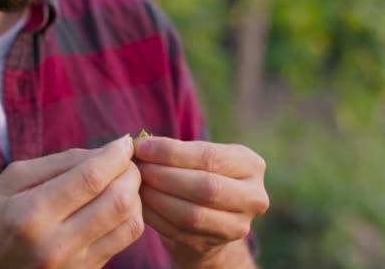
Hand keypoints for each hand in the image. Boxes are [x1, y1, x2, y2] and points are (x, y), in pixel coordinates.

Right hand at [0, 136, 143, 268]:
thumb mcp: (10, 181)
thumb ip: (58, 163)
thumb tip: (102, 152)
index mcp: (30, 214)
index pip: (90, 178)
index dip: (115, 155)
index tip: (124, 142)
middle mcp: (55, 244)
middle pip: (118, 201)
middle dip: (131, 173)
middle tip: (125, 161)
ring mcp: (72, 265)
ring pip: (128, 224)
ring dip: (135, 196)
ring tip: (122, 181)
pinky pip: (122, 242)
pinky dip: (128, 217)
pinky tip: (115, 204)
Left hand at [133, 137, 268, 267]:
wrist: (211, 216)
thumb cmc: (200, 174)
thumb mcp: (198, 157)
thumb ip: (176, 150)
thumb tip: (138, 144)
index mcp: (251, 165)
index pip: (209, 156)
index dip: (171, 152)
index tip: (140, 147)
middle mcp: (253, 197)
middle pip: (205, 187)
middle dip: (164, 176)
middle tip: (137, 169)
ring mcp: (238, 226)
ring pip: (192, 214)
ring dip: (157, 199)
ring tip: (136, 186)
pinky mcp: (216, 244)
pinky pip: (179, 231)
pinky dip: (155, 217)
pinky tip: (140, 204)